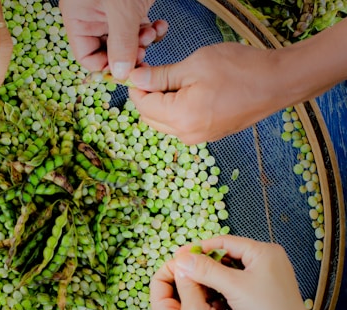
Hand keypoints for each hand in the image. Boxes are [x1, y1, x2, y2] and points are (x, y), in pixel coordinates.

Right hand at [59, 0, 166, 80]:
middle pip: (107, 52)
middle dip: (127, 54)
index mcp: (80, 18)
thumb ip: (120, 41)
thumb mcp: (119, 8)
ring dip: (142, 43)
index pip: (86, 56)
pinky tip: (159, 25)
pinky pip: (139, 28)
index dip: (105, 66)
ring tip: (151, 33)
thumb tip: (121, 73)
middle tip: (142, 50)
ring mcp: (113, 13)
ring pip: (126, 42)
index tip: (126, 69)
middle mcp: (94, 17)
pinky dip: (152, 30)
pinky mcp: (131, 7)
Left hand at [128, 42, 282, 143]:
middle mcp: (188, 134)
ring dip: (161, 104)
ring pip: (164, 122)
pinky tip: (188, 90)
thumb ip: (160, 76)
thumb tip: (136, 79)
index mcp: (182, 118)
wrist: (279, 82)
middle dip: (146, 97)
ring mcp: (199, 138)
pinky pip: (181, 125)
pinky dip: (176, 109)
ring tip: (175, 79)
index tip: (138, 70)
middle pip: (150, 118)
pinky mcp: (209, 134)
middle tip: (154, 72)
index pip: (143, 106)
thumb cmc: (241, 70)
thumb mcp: (194, 66)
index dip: (136, 87)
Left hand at [151, 257, 258, 309]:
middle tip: (207, 261)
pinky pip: (208, 301)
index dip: (173, 266)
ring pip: (194, 291)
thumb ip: (189, 287)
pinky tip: (225, 292)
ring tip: (218, 275)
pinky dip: (215, 294)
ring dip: (205, 282)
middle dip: (191, 273)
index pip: (159, 281)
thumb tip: (183, 263)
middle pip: (177, 284)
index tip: (190, 256)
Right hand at [167, 235, 311, 309]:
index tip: (181, 255)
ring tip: (195, 286)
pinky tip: (211, 300)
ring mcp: (264, 277)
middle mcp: (265, 260)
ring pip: (230, 272)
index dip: (200, 248)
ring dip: (213, 280)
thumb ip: (207, 270)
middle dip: (205, 265)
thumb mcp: (234, 287)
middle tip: (185, 271)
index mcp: (263, 252)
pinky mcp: (261, 292)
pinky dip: (223, 290)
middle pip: (226, 256)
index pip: (224, 242)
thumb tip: (183, 259)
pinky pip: (236, 285)